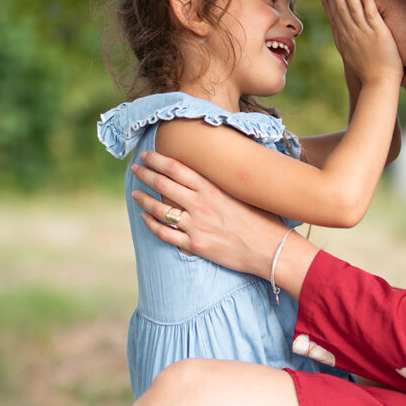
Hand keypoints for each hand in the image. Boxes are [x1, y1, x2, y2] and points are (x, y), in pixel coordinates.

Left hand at [130, 151, 286, 277]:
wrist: (270, 249)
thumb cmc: (263, 219)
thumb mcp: (244, 193)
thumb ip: (225, 182)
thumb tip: (218, 168)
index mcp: (212, 188)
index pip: (176, 169)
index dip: (157, 160)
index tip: (146, 156)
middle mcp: (200, 204)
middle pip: (163, 185)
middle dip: (145, 175)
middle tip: (135, 169)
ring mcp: (196, 226)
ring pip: (160, 210)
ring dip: (144, 200)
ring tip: (135, 194)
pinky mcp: (195, 245)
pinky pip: (166, 234)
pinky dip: (152, 225)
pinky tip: (146, 219)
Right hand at [313, 0, 402, 86]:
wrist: (375, 83)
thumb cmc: (366, 69)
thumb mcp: (352, 51)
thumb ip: (349, 36)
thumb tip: (344, 26)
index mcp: (342, 34)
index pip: (330, 7)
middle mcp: (349, 32)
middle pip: (337, 5)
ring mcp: (362, 33)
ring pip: (352, 8)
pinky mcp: (377, 34)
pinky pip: (371, 15)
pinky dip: (367, 2)